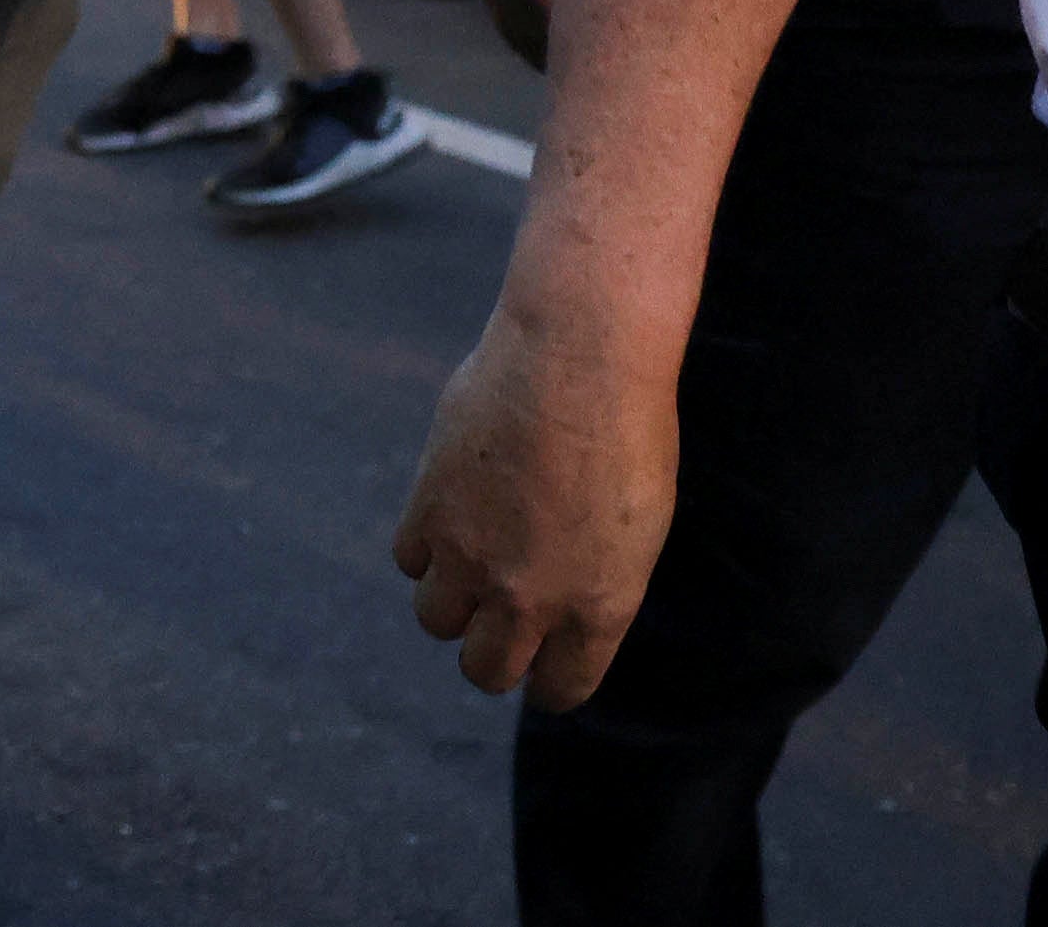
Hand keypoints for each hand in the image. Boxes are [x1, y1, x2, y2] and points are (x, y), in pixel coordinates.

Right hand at [391, 296, 681, 708]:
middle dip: (493, 653)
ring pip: (436, 621)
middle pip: (487, 670)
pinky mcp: (429, 510)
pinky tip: (450, 513)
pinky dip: (426, 547)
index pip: (560, 689)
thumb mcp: (637, 526)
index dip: (549, 678)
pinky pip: (410, 560)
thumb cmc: (628, 429)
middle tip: (500, 617)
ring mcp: (472, 556)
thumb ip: (595, 579)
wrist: (576, 359)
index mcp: (599, 608)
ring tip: (471, 559)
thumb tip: (559, 601)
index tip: (544, 661)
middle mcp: (531, 597)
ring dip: (452, 600)